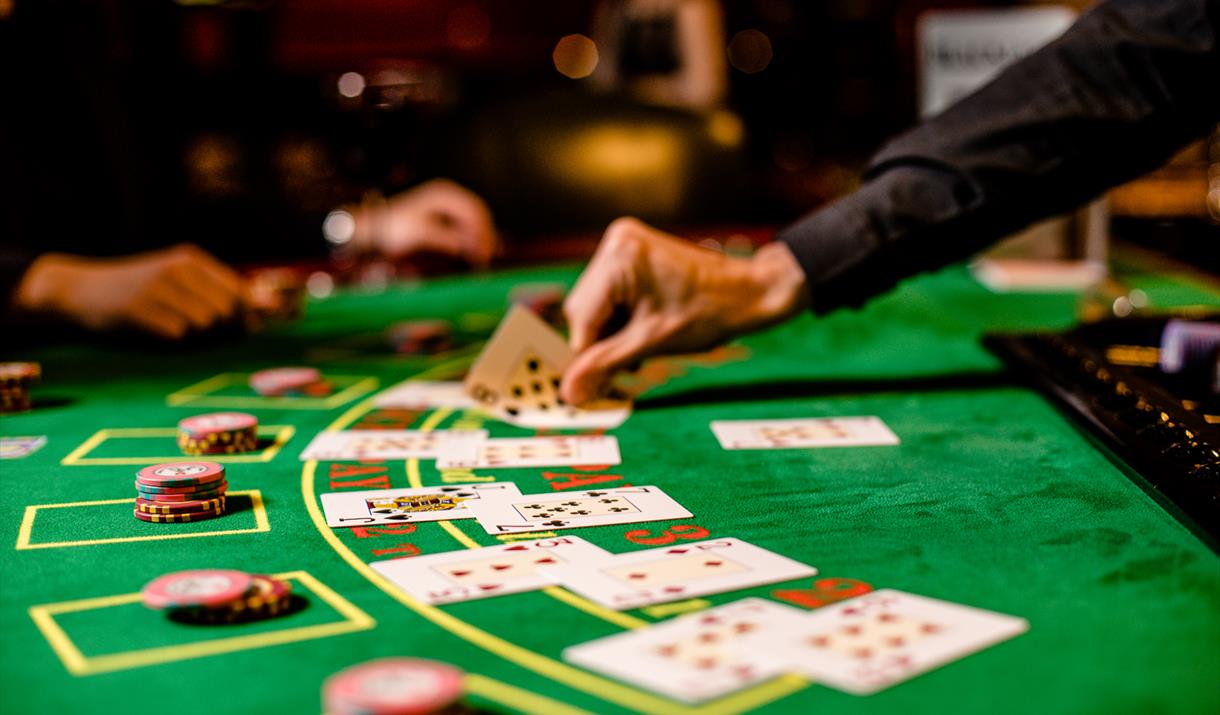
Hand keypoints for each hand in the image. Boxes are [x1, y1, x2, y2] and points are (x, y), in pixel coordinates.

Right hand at [15, 244, 245, 339]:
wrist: (80, 292)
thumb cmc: (138, 292)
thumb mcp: (178, 282)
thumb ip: (221, 296)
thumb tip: (267, 315)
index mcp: (191, 260)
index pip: (239, 292)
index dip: (246, 315)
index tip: (242, 327)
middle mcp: (178, 269)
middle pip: (226, 310)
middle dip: (220, 327)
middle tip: (196, 328)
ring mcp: (158, 288)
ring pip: (204, 323)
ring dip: (194, 334)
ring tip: (171, 324)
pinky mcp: (141, 309)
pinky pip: (177, 335)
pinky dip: (171, 340)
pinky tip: (153, 329)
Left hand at [350, 179, 497, 267]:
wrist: (377, 226)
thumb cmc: (397, 227)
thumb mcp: (424, 234)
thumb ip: (449, 238)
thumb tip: (471, 246)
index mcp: (445, 194)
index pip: (474, 211)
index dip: (483, 232)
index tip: (484, 252)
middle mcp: (449, 196)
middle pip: (478, 214)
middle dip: (484, 235)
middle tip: (486, 258)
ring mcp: (447, 205)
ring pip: (473, 220)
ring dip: (478, 238)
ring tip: (480, 258)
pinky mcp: (444, 215)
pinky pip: (464, 225)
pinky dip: (469, 238)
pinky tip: (471, 252)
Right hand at [560, 218, 808, 404]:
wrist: (750, 292)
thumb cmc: (710, 312)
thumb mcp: (652, 342)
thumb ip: (605, 364)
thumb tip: (568, 392)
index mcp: (619, 257)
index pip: (582, 318)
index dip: (588, 355)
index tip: (591, 385)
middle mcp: (617, 242)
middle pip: (585, 309)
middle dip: (602, 342)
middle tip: (629, 367)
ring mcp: (625, 244)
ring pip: (596, 305)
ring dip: (612, 333)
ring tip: (642, 348)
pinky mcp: (634, 253)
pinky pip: (611, 294)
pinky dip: (622, 318)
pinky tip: (643, 331)